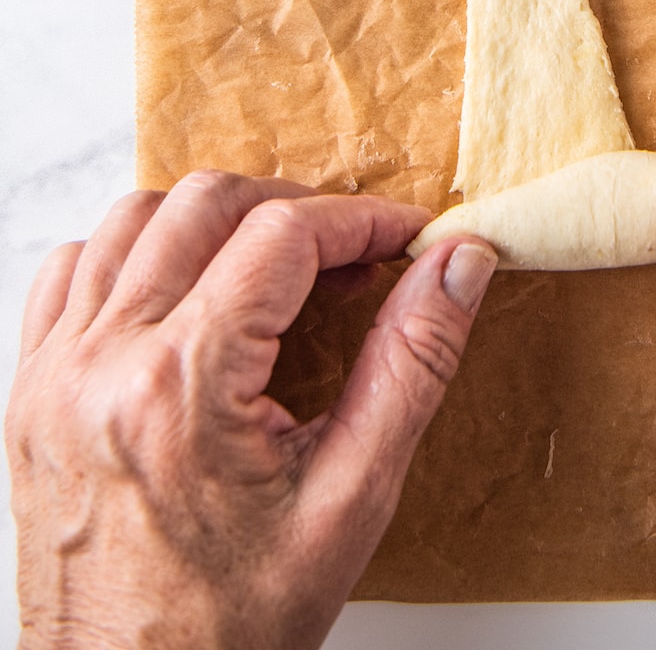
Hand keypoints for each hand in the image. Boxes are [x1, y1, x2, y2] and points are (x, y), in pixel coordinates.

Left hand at [6, 172, 496, 649]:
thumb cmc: (232, 624)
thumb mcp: (351, 500)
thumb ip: (411, 365)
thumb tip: (457, 265)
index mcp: (181, 389)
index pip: (282, 234)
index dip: (359, 220)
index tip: (404, 238)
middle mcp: (103, 365)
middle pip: (206, 203)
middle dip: (294, 209)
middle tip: (350, 257)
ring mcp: (54, 375)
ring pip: (132, 218)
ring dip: (213, 221)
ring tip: (273, 269)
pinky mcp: (30, 391)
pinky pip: (72, 269)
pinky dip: (133, 254)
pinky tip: (184, 292)